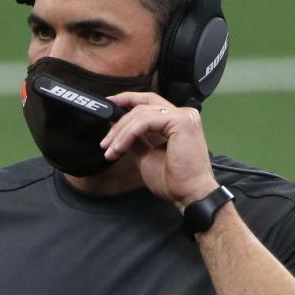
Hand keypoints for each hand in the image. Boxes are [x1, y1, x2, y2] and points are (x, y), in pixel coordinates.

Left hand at [101, 91, 218, 208]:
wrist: (188, 194)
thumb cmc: (174, 180)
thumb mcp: (147, 155)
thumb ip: (136, 139)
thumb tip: (117, 128)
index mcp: (177, 121)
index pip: (149, 102)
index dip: (127, 100)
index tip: (109, 107)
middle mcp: (182, 114)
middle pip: (143, 105)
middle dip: (119, 120)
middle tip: (105, 141)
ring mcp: (183, 116)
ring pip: (141, 114)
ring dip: (120, 133)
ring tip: (110, 150)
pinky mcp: (180, 121)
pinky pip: (145, 122)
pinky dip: (128, 134)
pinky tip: (120, 148)